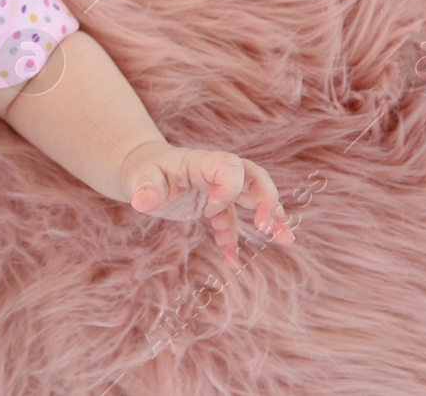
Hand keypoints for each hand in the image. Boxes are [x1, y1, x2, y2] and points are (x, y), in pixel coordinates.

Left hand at [122, 141, 295, 264]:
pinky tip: (231, 262)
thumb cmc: (141, 171)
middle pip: (254, 178)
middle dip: (267, 200)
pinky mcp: (214, 206)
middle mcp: (216, 173)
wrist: (140, 171)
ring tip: (286, 240)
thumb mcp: (138, 179)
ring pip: (254, 198)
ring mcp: (218, 189)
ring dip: (270, 217)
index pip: (230, 166)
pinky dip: (232, 241)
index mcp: (201, 162)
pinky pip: (231, 222)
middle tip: (270, 228)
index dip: (230, 187)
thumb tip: (142, 202)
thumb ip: (145, 190)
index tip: (212, 207)